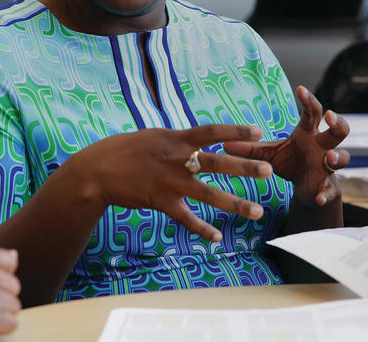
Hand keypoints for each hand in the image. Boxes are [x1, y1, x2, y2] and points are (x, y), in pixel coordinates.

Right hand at [72, 124, 272, 241]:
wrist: (98, 169)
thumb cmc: (127, 150)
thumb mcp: (156, 136)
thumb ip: (180, 139)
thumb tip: (202, 138)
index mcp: (176, 138)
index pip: (211, 131)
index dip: (235, 130)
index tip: (258, 130)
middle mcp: (176, 159)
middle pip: (217, 162)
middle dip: (245, 167)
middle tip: (269, 171)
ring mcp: (170, 182)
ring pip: (208, 194)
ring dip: (235, 203)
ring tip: (257, 211)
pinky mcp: (161, 202)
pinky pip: (185, 218)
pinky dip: (201, 228)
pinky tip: (217, 237)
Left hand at [224, 85, 349, 207]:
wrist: (306, 189)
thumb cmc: (290, 163)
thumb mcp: (269, 154)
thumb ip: (250, 148)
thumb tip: (223, 144)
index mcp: (308, 134)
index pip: (313, 112)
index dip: (309, 100)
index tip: (300, 89)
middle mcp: (323, 147)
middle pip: (339, 130)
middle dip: (338, 122)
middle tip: (330, 116)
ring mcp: (328, 166)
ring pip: (344, 157)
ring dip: (338, 157)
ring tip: (329, 157)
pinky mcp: (328, 186)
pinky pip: (330, 189)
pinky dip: (325, 193)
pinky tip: (319, 197)